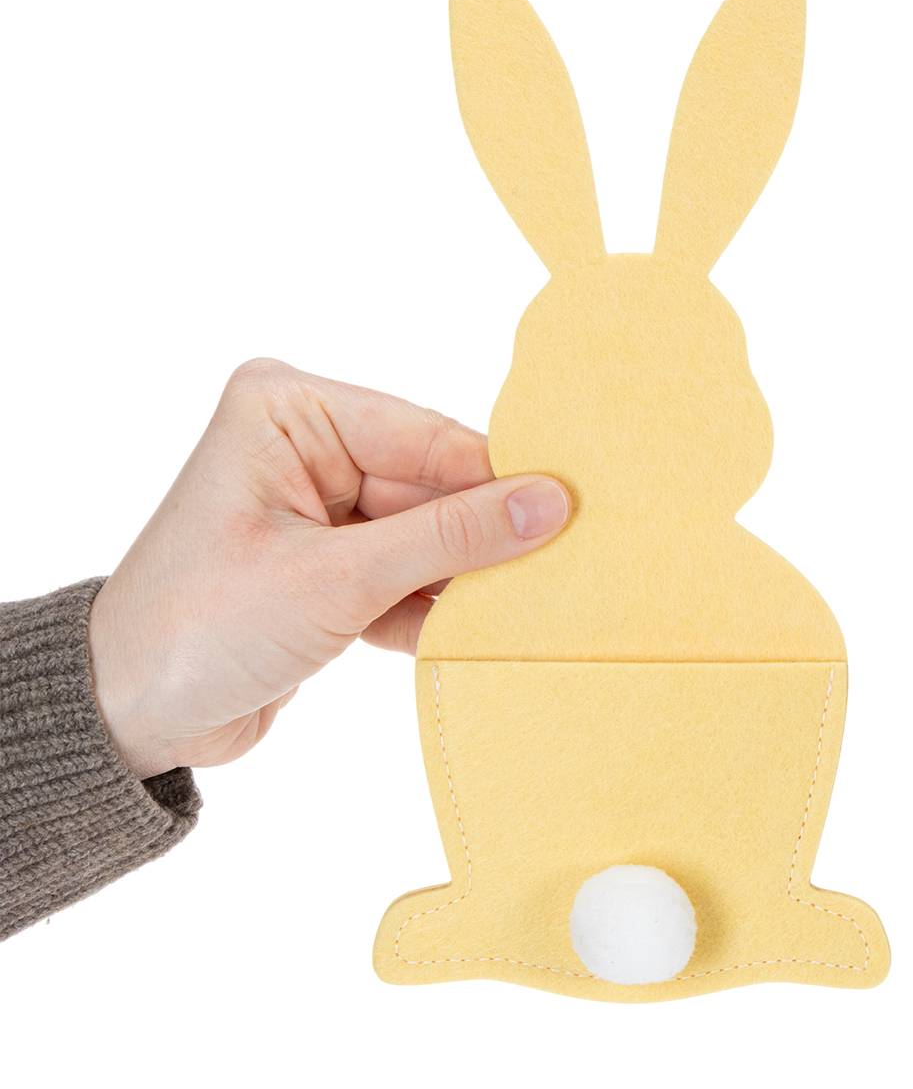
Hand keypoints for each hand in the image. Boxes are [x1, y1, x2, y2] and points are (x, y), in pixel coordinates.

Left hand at [87, 358, 570, 779]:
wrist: (127, 716)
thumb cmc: (199, 628)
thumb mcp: (337, 579)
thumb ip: (451, 537)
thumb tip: (549, 502)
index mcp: (291, 411)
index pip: (425, 436)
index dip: (499, 478)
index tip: (570, 510)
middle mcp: (307, 446)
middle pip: (433, 486)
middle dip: (484, 537)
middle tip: (562, 570)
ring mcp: (321, 507)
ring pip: (426, 534)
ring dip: (465, 580)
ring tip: (529, 608)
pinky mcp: (331, 562)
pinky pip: (406, 572)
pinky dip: (434, 609)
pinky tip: (474, 635)